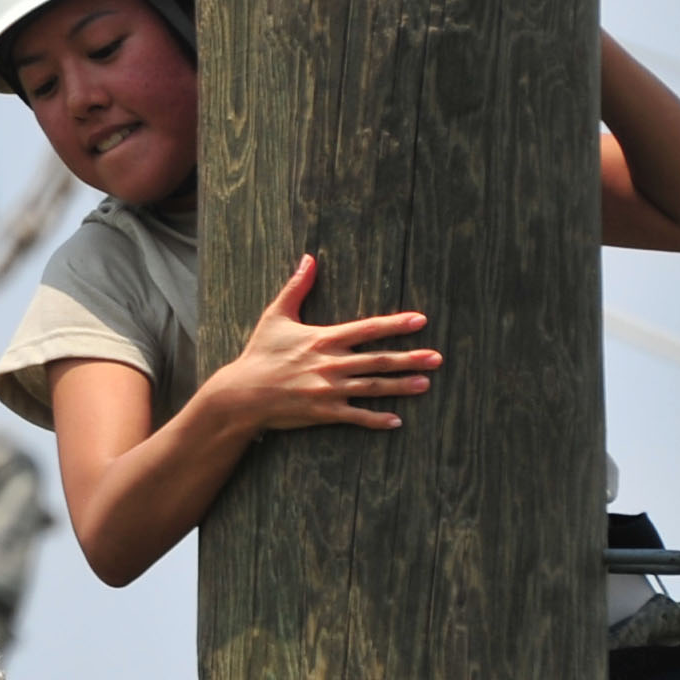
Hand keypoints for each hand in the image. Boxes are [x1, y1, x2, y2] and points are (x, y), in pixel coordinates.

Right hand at [216, 255, 439, 432]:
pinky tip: (397, 421)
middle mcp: (331, 364)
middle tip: (437, 358)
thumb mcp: (275, 316)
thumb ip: (296, 287)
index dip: (395, 324)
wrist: (242, 394)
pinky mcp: (323, 412)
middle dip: (410, 358)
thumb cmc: (259, 354)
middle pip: (378, 360)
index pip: (367, 329)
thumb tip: (308, 258)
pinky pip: (355, 416)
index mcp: (324, 339)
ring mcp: (329, 390)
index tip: (420, 320)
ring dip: (401, 386)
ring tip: (425, 384)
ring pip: (372, 387)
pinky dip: (376, 419)